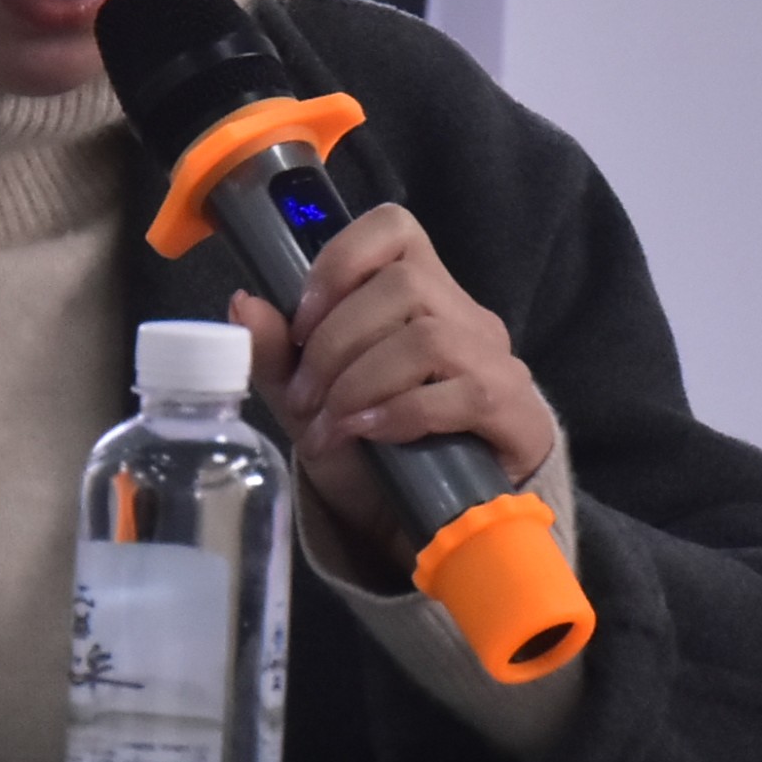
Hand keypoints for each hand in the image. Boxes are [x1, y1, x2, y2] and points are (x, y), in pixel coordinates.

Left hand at [228, 205, 555, 564]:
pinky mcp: (518, 413)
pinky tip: (371, 436)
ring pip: (428, 337)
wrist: (423, 532)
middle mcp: (465, 316)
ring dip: (362, 381)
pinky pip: (464, 391)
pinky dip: (402, 413)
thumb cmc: (370, 459)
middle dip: (336, 342)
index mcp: (418, 295)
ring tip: (331, 425)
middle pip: (403, 284)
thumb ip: (277, 357)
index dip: (340, 262)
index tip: (301, 322)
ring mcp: (497, 363)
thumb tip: (243, 302)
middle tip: (304, 398)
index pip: (393, 229)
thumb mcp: (309, 405)